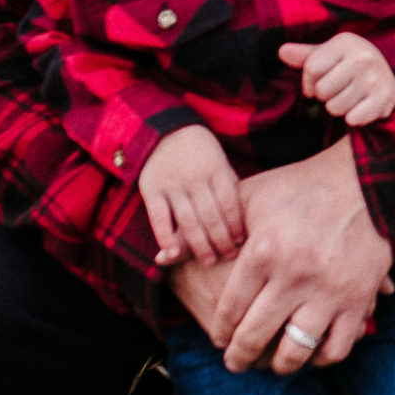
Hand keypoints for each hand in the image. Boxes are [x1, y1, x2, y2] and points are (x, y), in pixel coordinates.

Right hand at [137, 124, 244, 264]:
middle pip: (211, 216)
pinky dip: (165, 237)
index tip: (242, 243)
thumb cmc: (201, 154)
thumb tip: (243, 222)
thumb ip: (229, 187)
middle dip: (222, 240)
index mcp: (217, 169)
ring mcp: (173, 184)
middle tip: (229, 257)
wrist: (165, 132)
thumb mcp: (220, 162)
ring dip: (200, 244)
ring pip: (188, 220)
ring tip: (210, 261)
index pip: (230, 204)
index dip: (236, 226)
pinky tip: (173, 254)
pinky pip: (158, 217)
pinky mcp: (151, 189)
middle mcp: (195, 177)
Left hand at [195, 138, 394, 373]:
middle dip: (237, 357)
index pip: (228, 311)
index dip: (219, 331)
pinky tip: (312, 351)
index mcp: (263, 252)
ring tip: (272, 363)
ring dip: (278, 365)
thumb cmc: (300, 187)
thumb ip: (208, 226)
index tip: (219, 338)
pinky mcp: (359, 299)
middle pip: (253, 337)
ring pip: (294, 351)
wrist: (363, 181)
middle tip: (234, 361)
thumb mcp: (248, 196)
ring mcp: (329, 291)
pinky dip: (321, 358)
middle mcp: (294, 276)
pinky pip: (337, 346)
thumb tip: (163, 257)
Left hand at [279, 33, 394, 125]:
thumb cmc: (347, 65)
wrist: (385, 76)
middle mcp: (364, 57)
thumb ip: (305, 56)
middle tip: (338, 90)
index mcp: (346, 42)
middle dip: (324, 95)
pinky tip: (360, 108)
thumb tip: (282, 52)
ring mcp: (376, 78)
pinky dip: (353, 118)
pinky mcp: (385, 98)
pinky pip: (352, 119)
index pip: (311, 68)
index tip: (320, 81)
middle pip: (322, 90)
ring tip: (349, 98)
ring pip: (334, 107)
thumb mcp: (327, 56)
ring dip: (337, 108)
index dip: (309, 81)